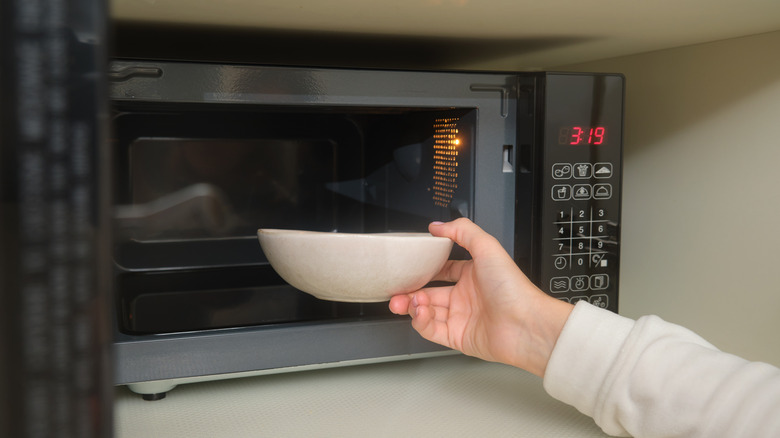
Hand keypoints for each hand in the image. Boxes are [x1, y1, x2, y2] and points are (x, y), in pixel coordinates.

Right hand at [389, 218, 572, 376]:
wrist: (526, 325)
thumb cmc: (513, 288)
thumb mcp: (488, 247)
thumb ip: (462, 231)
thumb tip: (437, 225)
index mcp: (474, 275)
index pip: (444, 270)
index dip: (427, 269)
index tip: (412, 266)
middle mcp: (467, 297)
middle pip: (430, 293)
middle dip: (411, 291)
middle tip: (397, 290)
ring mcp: (462, 318)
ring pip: (427, 312)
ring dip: (412, 306)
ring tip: (406, 302)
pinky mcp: (459, 338)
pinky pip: (432, 330)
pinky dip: (421, 322)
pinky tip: (419, 313)